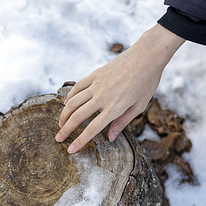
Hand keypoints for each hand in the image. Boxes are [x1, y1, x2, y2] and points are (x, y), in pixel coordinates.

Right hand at [55, 24, 184, 153]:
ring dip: (64, 114)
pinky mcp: (95, 74)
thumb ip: (123, 122)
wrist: (146, 56)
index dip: (79, 141)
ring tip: (60, 124)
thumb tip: (111, 138)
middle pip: (77, 116)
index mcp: (114, 108)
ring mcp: (97, 84)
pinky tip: (66, 104)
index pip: (92, 129)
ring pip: (73, 102)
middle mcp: (102, 97)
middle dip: (65, 130)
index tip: (70, 150)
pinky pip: (77, 87)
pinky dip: (69, 96)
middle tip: (58, 138)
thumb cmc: (147, 83)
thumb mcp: (139, 106)